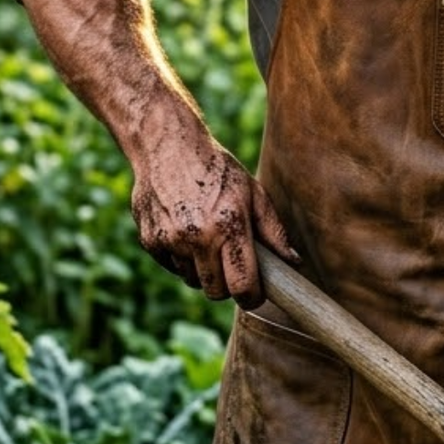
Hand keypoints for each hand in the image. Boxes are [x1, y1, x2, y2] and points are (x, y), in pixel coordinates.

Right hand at [130, 135, 295, 309]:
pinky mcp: (150, 241)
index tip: (256, 293)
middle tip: (232, 265)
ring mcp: (170, 240)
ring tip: (207, 238)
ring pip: (192, 280)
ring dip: (203, 270)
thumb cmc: (217, 169)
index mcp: (229, 225)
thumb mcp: (253, 193)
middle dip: (227, 285)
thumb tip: (294, 263)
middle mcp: (198, 237)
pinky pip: (172, 266)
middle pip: (216, 292)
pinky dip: (181, 258)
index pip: (243, 285)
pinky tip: (185, 230)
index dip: (252, 297)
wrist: (167, 146)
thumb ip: (274, 232)